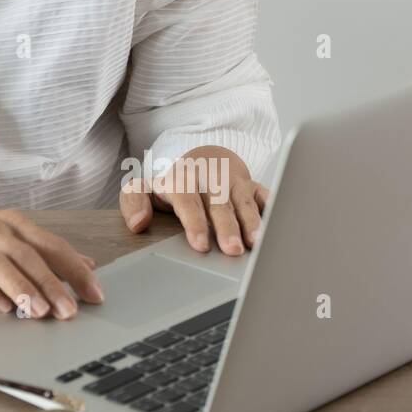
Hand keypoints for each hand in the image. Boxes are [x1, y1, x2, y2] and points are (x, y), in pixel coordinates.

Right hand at [0, 187, 102, 318]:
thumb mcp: (4, 228)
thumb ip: (43, 247)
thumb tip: (85, 263)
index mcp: (12, 224)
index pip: (53, 246)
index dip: (77, 270)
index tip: (96, 293)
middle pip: (32, 258)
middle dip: (55, 285)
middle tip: (72, 311)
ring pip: (4, 267)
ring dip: (25, 291)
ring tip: (42, 313)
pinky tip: (2, 310)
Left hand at [118, 145, 269, 255]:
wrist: (204, 160)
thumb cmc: (174, 185)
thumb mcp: (146, 189)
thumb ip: (133, 202)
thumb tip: (138, 223)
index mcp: (182, 180)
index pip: (188, 200)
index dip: (195, 222)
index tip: (200, 244)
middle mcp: (210, 179)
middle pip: (220, 203)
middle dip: (227, 226)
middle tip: (233, 250)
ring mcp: (235, 182)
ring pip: (244, 202)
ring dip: (253, 222)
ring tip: (259, 243)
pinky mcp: (254, 186)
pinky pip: (266, 196)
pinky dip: (273, 210)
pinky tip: (278, 227)